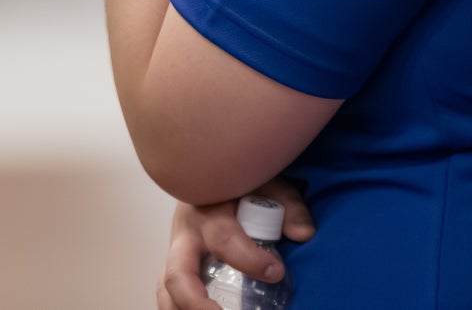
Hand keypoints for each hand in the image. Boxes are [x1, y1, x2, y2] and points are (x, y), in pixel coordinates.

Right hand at [159, 179, 316, 309]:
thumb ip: (289, 206)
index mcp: (208, 211)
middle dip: (196, 302)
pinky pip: (168, 292)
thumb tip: (303, 235)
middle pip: (179, 273)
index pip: (223, 240)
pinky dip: (178, 307)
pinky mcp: (175, 265)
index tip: (276, 272)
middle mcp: (185, 235)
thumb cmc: (242, 183)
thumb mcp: (269, 184)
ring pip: (167, 288)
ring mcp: (176, 252)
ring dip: (182, 309)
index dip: (250, 260)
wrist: (213, 174)